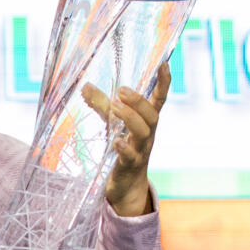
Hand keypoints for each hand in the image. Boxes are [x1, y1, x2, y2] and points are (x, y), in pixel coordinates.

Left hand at [89, 64, 169, 217]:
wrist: (127, 184)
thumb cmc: (123, 148)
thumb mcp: (113, 124)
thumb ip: (101, 105)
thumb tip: (84, 85)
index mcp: (147, 122)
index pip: (159, 100)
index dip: (164, 83)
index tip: (165, 64)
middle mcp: (148, 134)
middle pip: (152, 115)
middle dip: (139, 102)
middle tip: (122, 91)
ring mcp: (140, 150)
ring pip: (143, 132)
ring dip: (131, 118)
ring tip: (115, 107)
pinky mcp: (130, 166)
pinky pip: (131, 156)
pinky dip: (124, 148)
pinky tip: (117, 142)